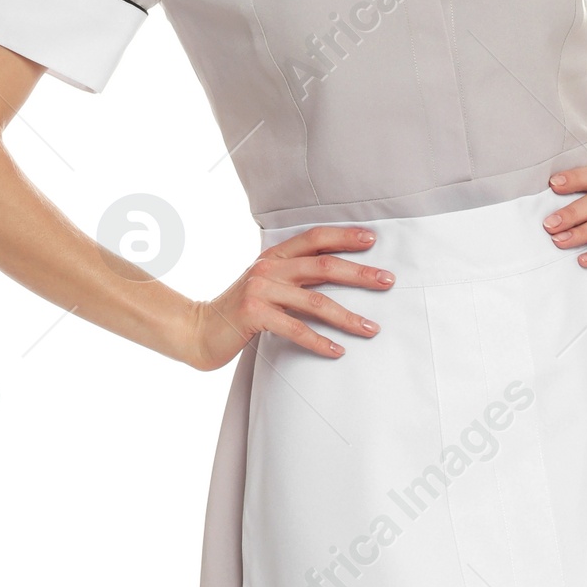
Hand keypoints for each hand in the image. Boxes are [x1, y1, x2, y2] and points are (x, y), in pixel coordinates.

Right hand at [189, 223, 393, 368]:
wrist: (199, 331)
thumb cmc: (239, 310)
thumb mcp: (264, 284)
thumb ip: (292, 275)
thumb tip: (335, 272)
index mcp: (273, 256)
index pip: (314, 238)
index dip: (344, 236)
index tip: (373, 240)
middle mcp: (268, 268)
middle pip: (323, 266)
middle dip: (360, 273)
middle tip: (387, 281)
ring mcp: (260, 290)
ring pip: (316, 301)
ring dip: (348, 317)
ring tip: (371, 328)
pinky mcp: (255, 314)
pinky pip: (297, 329)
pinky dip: (320, 341)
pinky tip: (338, 350)